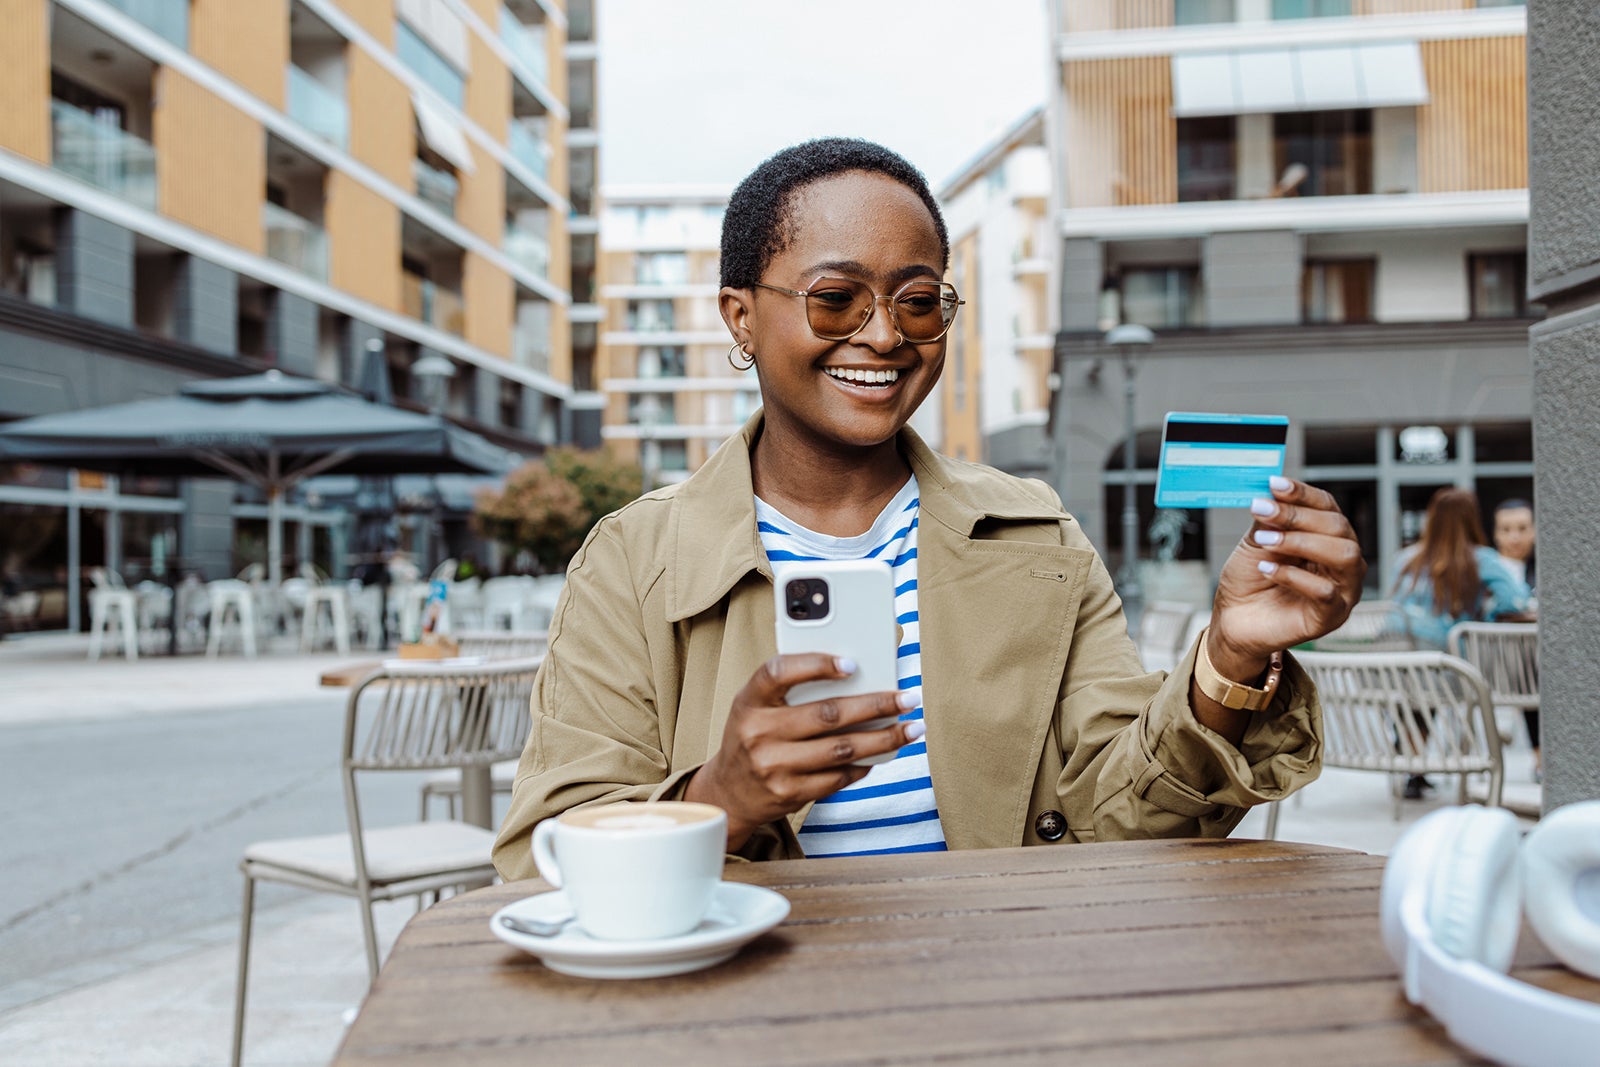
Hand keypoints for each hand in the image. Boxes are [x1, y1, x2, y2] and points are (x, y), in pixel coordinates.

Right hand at [683, 654, 921, 850]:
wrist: (728, 792)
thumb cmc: (753, 736)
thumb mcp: (757, 707)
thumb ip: (793, 691)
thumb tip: (857, 678)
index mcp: (749, 701)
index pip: (779, 672)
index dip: (815, 664)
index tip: (853, 663)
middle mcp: (758, 732)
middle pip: (827, 713)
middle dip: (876, 704)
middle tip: (907, 698)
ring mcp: (773, 766)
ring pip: (841, 748)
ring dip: (884, 739)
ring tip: (911, 729)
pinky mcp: (788, 793)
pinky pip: (837, 777)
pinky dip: (864, 765)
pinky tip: (880, 756)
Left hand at [1208, 476, 1365, 678]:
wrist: (1234, 621)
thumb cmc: (1249, 581)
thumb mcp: (1255, 543)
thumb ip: (1268, 521)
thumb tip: (1273, 494)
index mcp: (1327, 537)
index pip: (1326, 507)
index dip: (1302, 493)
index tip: (1274, 484)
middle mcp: (1342, 560)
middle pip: (1338, 527)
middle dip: (1298, 516)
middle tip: (1263, 510)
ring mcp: (1342, 589)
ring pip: (1343, 555)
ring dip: (1302, 542)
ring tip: (1267, 541)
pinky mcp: (1332, 616)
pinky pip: (1325, 592)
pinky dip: (1295, 577)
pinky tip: (1267, 569)